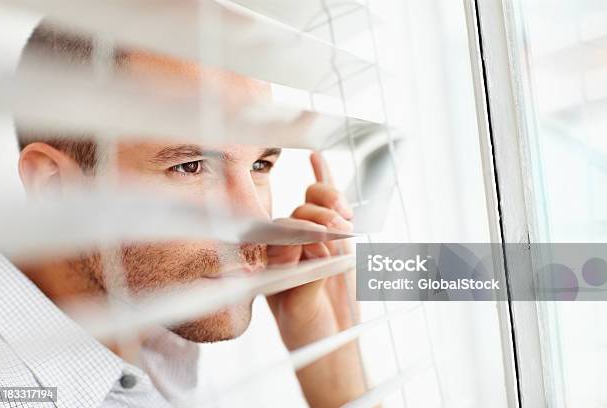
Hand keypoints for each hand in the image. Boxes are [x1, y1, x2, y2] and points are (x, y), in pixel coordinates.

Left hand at [266, 152, 364, 406]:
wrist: (332, 342)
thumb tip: (310, 246)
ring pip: (317, 203)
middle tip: (340, 229)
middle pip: (301, 210)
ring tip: (343, 215)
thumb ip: (303, 278)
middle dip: (321, 216)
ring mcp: (313, 238)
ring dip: (331, 201)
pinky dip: (324, 178)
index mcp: (272, 258)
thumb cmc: (307, 330)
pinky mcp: (335, 238)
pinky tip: (316, 157)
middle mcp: (288, 244)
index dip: (300, 229)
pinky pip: (329, 204)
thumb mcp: (299, 308)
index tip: (317, 242)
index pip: (282, 228)